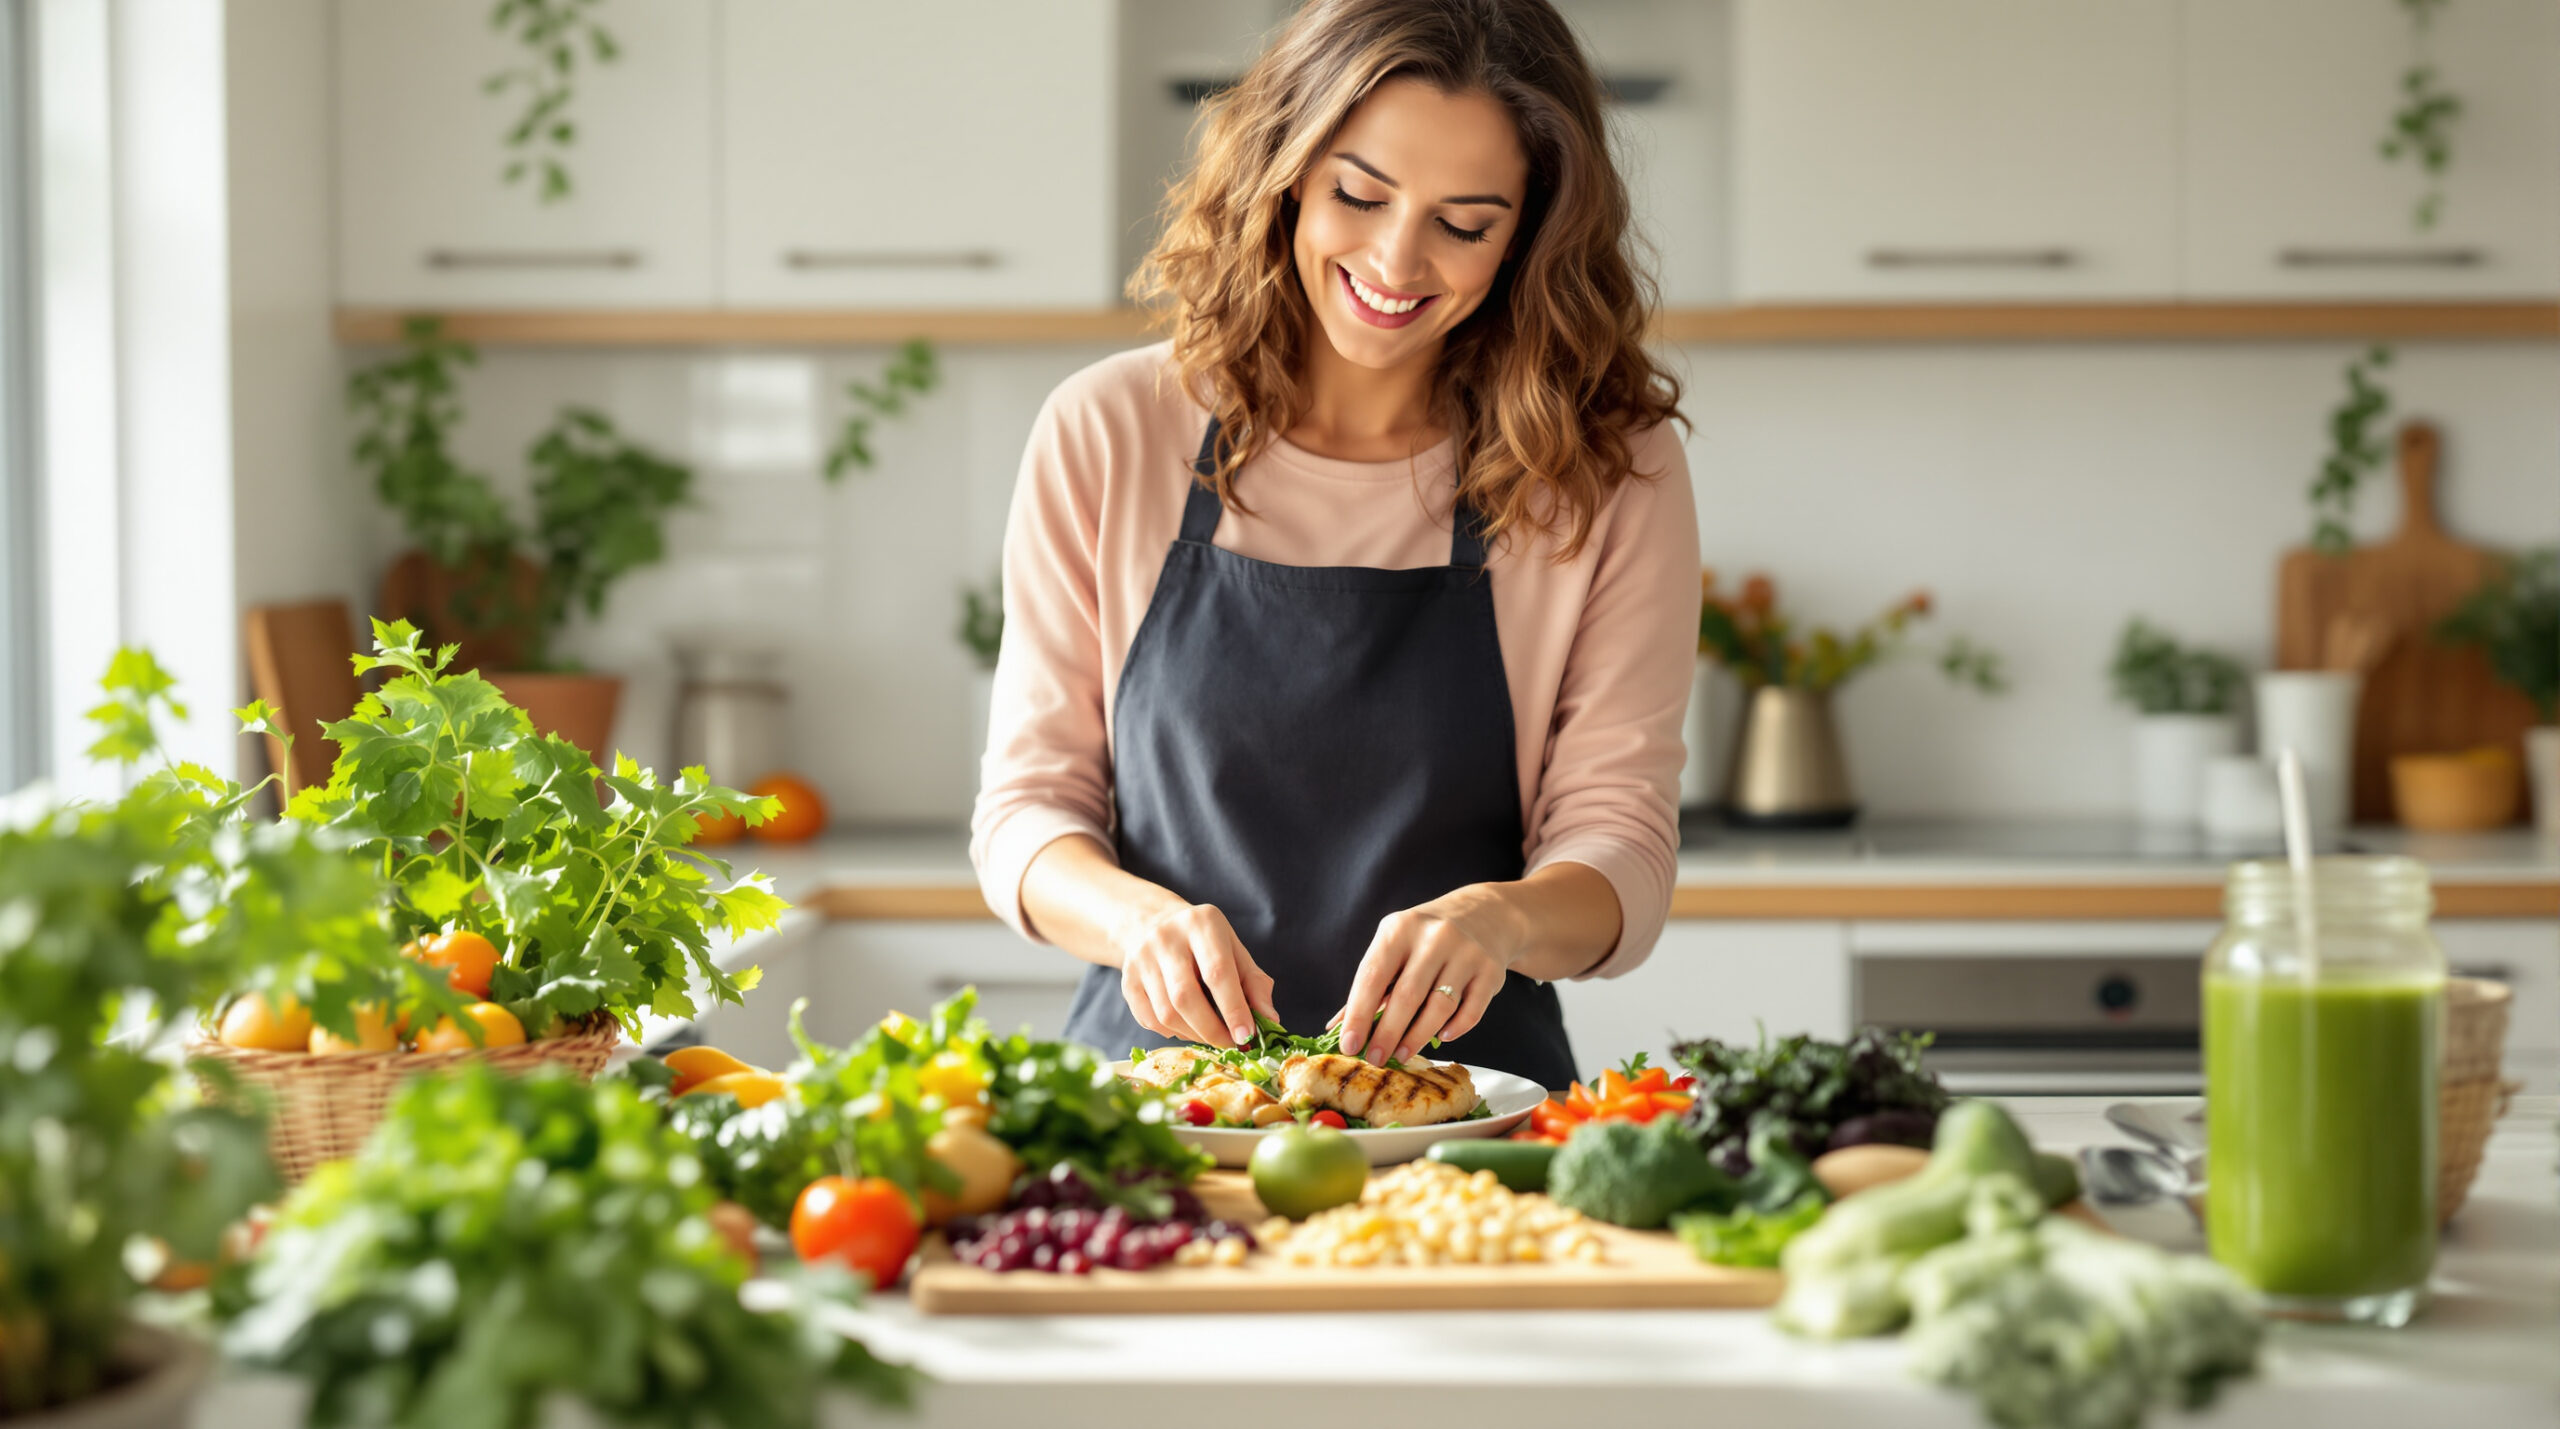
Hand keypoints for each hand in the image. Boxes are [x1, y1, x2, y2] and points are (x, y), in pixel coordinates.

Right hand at [1114, 900, 1277, 1048]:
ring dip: (1193, 1034)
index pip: (1217, 972)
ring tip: (1210, 1034)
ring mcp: (1141, 958)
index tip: (1247, 1035)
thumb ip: (1255, 984)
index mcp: (1202, 924)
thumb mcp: (1235, 951)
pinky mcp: (1126, 980)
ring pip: (1166, 1013)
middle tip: (1230, 1044)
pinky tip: (1186, 1027)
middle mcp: (1166, 937)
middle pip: (1186, 997)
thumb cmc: (1205, 944)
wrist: (1153, 924)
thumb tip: (1270, 1021)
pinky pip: (1149, 1020)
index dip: (1233, 1008)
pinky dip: (1172, 1033)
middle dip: (1211, 1030)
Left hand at [1336, 885, 1520, 1064]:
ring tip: (1401, 1055)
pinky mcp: (1490, 971)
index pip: (1373, 976)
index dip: (1359, 1014)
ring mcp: (1466, 953)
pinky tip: (1441, 1039)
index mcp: (1399, 929)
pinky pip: (1471, 1011)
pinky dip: (1455, 1029)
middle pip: (1406, 996)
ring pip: (1439, 1007)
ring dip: (1417, 1038)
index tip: (1349, 1045)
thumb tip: (1337, 1028)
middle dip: (1387, 1034)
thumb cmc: (1425, 939)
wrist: (1484, 915)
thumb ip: (1369, 986)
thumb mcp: (1394, 946)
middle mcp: (1434, 938)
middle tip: (1375, 1060)